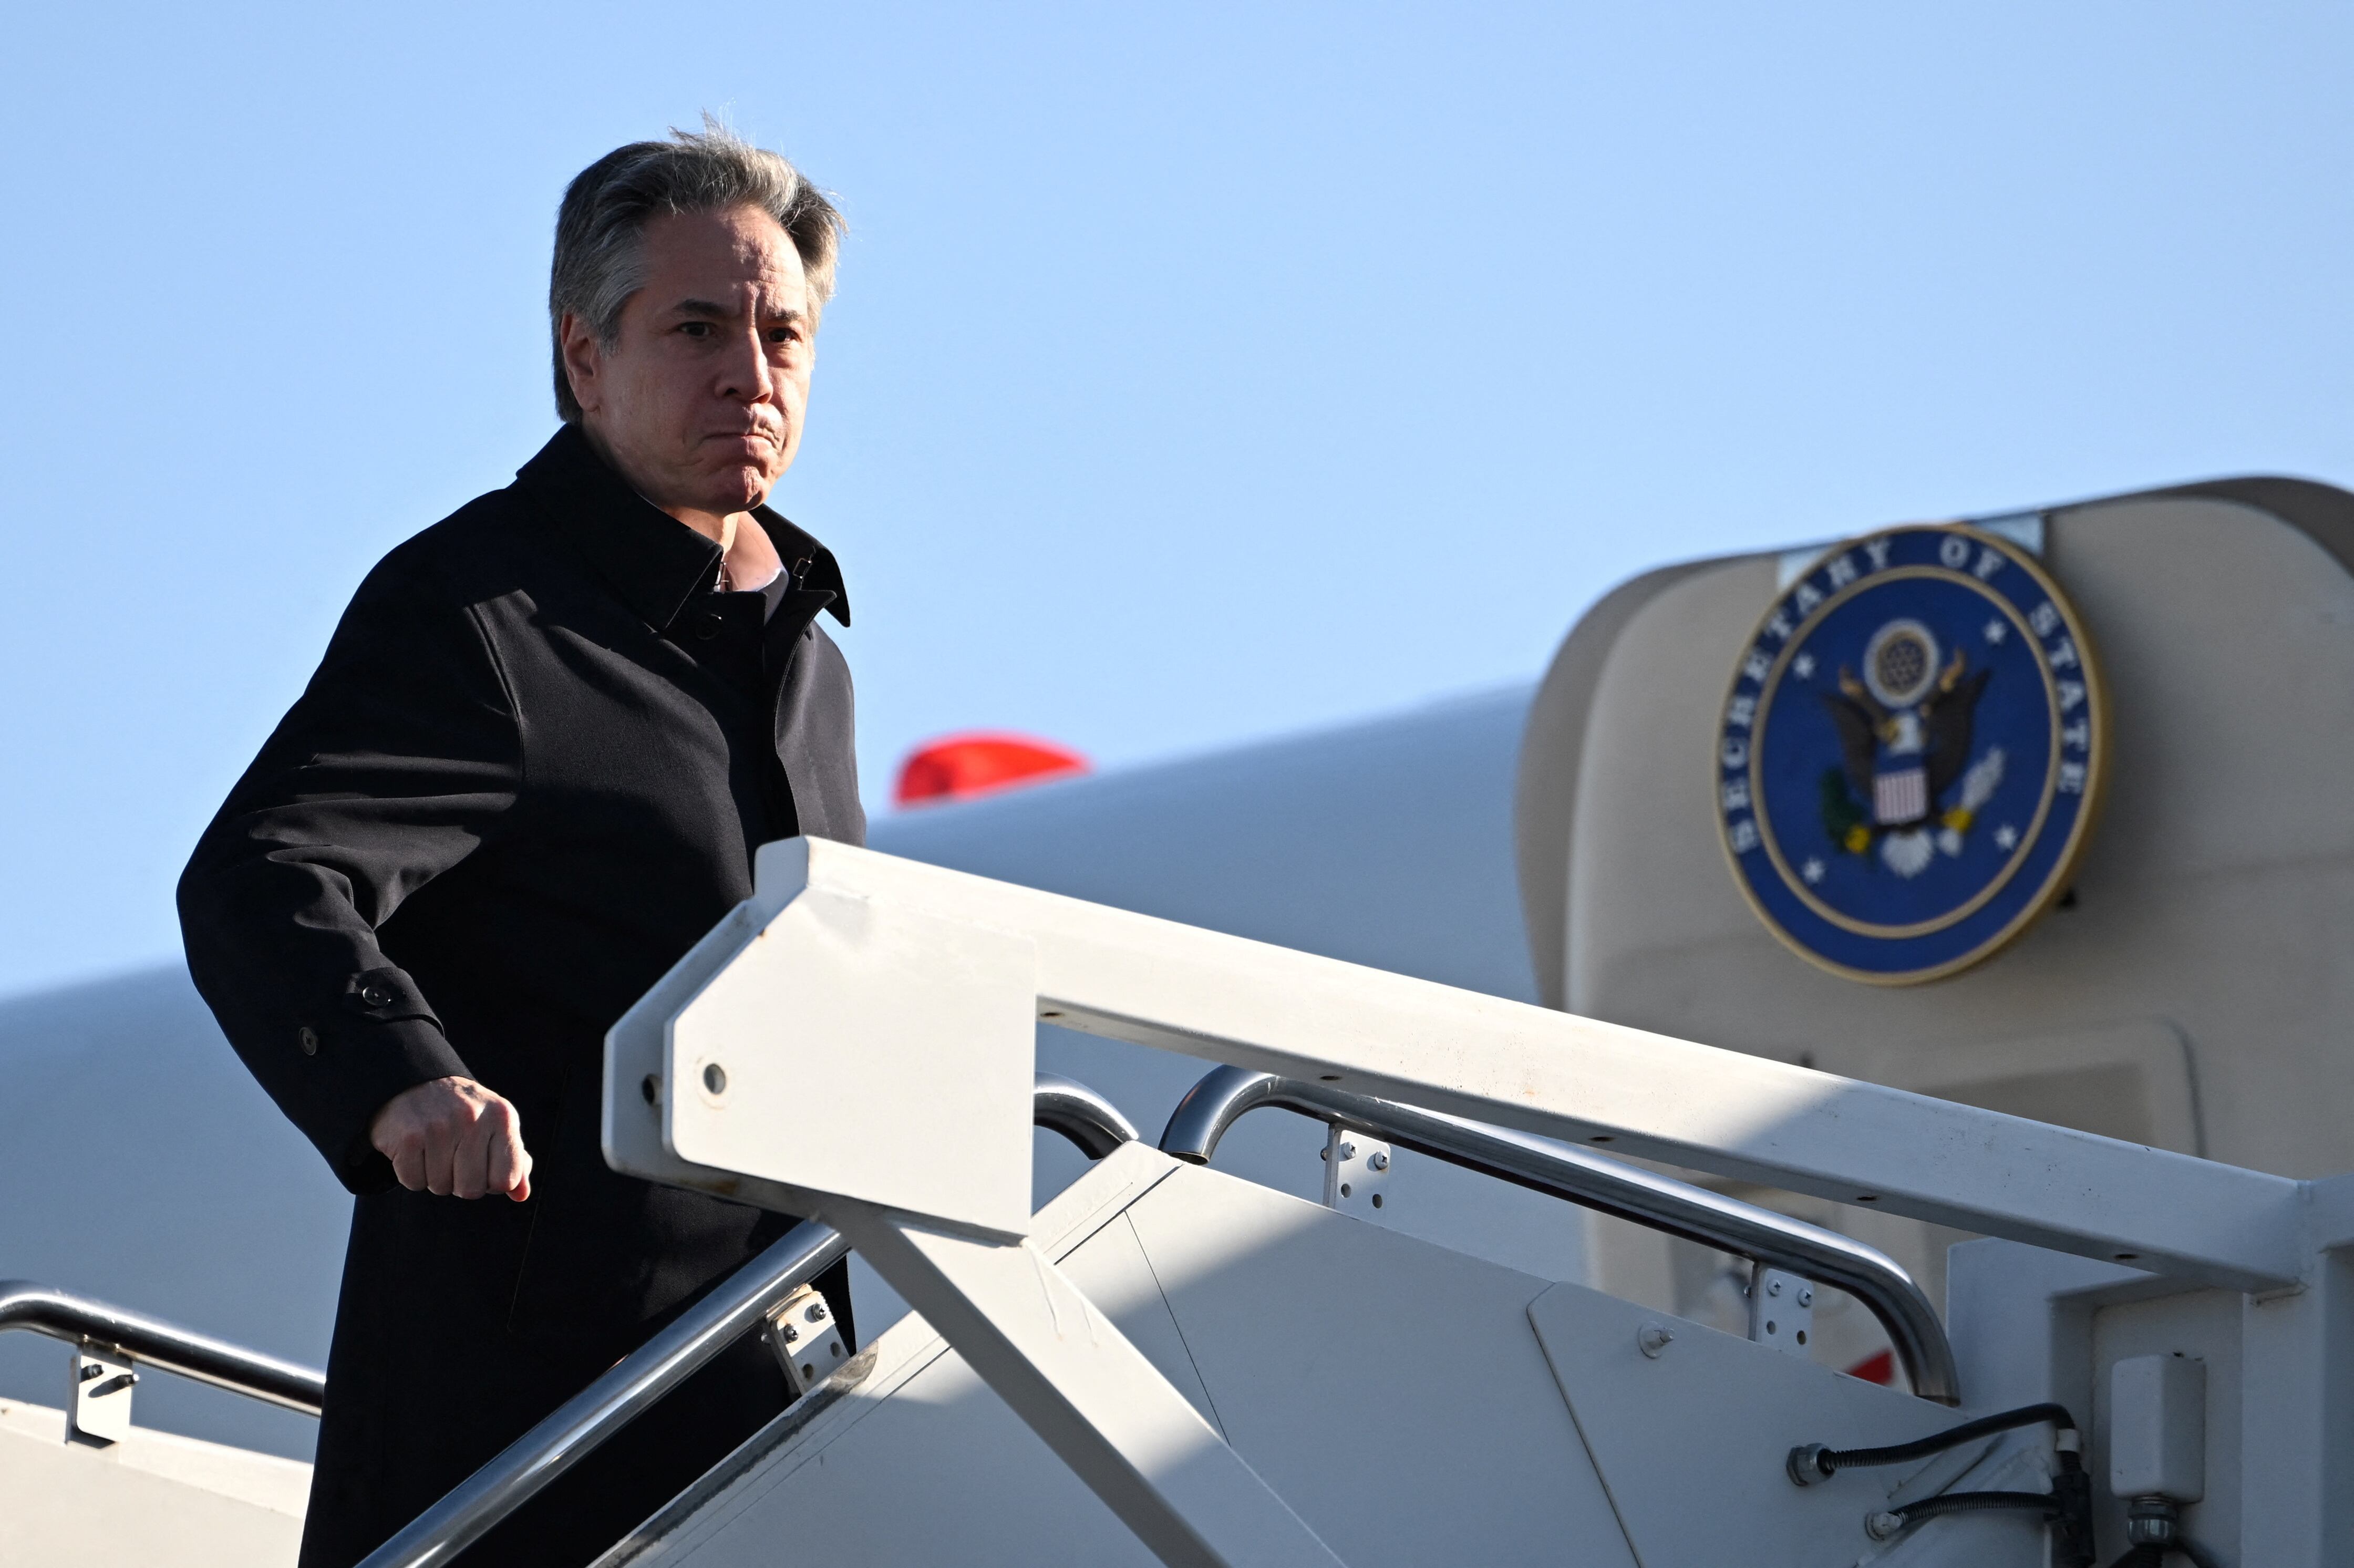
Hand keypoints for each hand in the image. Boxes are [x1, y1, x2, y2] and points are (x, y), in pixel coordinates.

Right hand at [369, 1077, 533, 1201]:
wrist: (415, 1082)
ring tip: (434, 1149)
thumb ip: (514, 1161)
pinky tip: (416, 1150)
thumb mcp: (497, 1126)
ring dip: (435, 1178)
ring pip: (440, 1188)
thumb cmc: (463, 1113)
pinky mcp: (408, 1137)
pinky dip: (412, 1174)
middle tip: (453, 1158)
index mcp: (503, 1117)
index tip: (482, 1166)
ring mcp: (439, 1127)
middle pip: (471, 1190)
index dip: (492, 1183)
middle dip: (461, 1183)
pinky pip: (413, 1182)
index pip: (507, 1180)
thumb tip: (521, 1195)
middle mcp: (472, 1119)